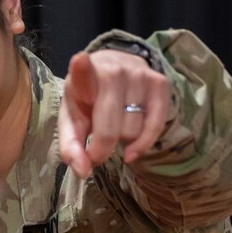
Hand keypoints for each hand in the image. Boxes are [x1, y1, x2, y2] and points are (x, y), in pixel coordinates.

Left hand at [57, 48, 172, 178]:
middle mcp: (114, 71)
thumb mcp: (72, 120)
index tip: (80, 61)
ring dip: (122, 143)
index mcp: (84, 76)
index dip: (81, 68)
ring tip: (115, 132)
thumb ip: (71, 147)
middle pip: (112, 130)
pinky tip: (131, 150)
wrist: (112, 71)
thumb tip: (84, 171)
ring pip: (133, 131)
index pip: (83, 70)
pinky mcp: (160, 83)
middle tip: (97, 149)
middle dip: (102, 150)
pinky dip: (143, 145)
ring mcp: (140, 74)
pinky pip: (155, 126)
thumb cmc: (88, 100)